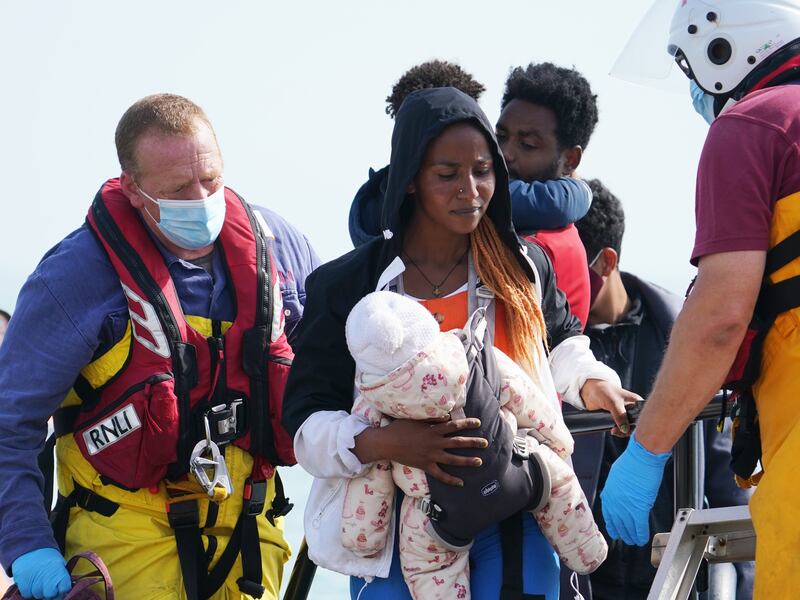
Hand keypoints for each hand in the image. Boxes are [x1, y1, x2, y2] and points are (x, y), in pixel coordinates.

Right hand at [11, 547, 70, 599]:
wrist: (31, 548)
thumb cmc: (48, 556)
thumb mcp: (60, 563)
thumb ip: (63, 576)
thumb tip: (65, 589)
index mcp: (59, 572)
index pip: (64, 589)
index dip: (62, 590)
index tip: (60, 588)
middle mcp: (47, 579)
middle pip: (50, 595)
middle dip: (50, 592)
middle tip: (48, 585)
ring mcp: (34, 582)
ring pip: (38, 596)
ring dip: (39, 592)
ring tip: (39, 581)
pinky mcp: (23, 584)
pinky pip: (27, 595)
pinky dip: (29, 591)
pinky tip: (31, 583)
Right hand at [355, 417, 486, 486]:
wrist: (386, 443)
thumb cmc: (399, 428)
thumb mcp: (415, 419)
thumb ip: (431, 418)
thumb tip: (446, 416)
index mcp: (432, 430)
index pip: (454, 425)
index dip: (467, 424)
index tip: (478, 423)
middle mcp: (434, 443)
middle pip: (458, 442)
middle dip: (473, 443)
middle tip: (485, 443)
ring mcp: (430, 456)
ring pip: (453, 459)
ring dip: (467, 461)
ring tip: (479, 461)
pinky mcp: (425, 466)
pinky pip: (440, 475)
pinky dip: (451, 480)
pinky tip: (461, 483)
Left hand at [580, 378, 641, 434]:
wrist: (591, 391)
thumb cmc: (604, 391)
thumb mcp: (613, 402)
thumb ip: (619, 415)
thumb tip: (625, 430)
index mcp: (637, 402)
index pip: (644, 416)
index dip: (640, 424)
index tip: (630, 428)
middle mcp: (633, 410)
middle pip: (637, 424)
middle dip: (629, 430)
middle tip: (619, 431)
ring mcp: (625, 415)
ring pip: (629, 428)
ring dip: (622, 432)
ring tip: (614, 431)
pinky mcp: (618, 420)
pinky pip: (621, 429)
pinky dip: (618, 432)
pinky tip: (613, 431)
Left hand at [600, 433, 670, 545]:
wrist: (641, 458)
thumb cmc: (631, 463)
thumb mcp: (617, 476)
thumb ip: (617, 489)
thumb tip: (622, 495)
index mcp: (608, 495)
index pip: (608, 515)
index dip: (613, 525)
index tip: (615, 531)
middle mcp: (614, 503)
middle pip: (618, 523)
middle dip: (623, 533)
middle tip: (626, 539)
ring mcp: (625, 507)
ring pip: (628, 527)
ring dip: (632, 536)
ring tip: (635, 541)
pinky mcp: (638, 509)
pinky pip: (639, 527)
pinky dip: (641, 534)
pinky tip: (643, 539)